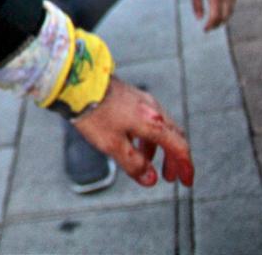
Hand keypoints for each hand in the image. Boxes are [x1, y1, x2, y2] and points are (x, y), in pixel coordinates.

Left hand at [73, 77, 193, 187]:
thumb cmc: (93, 110)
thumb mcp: (112, 144)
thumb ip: (133, 163)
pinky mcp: (129, 95)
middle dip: (174, 158)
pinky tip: (133, 141)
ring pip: (159, 127)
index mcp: (153, 122)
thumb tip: (150, 179)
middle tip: (170, 176)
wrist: (76, 80)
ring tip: (147, 161)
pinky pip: (146, 118)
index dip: (185, 167)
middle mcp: (152, 108)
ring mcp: (141, 99)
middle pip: (173, 136)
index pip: (179, 147)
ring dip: (158, 147)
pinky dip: (146, 135)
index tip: (186, 181)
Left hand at [189, 0, 235, 30]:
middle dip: (218, 24)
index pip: (215, 16)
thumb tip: (200, 18)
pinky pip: (233, 2)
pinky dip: (228, 9)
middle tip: (210, 28)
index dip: (211, 25)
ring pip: (231, 10)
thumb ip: (197, 5)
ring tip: (216, 22)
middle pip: (225, 15)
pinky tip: (222, 11)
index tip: (205, 30)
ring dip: (225, 18)